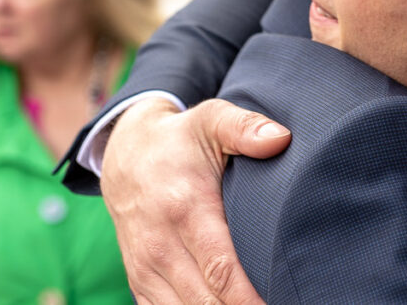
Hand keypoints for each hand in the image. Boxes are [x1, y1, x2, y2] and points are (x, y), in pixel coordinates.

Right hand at [100, 97, 290, 303]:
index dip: (250, 299)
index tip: (281, 300)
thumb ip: (246, 128)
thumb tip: (281, 138)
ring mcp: (146, 267)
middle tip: (281, 302)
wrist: (126, 155)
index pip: (221, 269)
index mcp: (186, 208)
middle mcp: (160, 245)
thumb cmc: (181, 139)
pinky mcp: (139, 280)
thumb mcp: (211, 120)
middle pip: (206, 302)